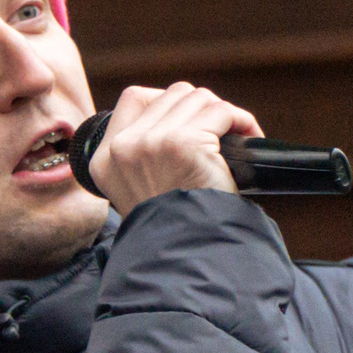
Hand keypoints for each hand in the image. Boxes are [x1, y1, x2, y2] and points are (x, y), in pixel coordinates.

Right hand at [84, 81, 263, 213]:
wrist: (189, 258)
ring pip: (198, 98)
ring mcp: (151, 143)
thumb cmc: (176, 230)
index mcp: (104, 159)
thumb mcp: (137, 190)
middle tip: (220, 134)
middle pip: (172, 94)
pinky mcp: (183, 144)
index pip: (134, 99)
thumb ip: (142, 152)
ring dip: (222, 114)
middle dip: (201, 110)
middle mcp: (122, 147)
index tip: (191, 123)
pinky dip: (242, 120)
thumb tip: (177, 116)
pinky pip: (221, 111)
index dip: (169, 103)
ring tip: (235, 136)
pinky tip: (248, 136)